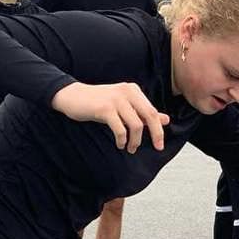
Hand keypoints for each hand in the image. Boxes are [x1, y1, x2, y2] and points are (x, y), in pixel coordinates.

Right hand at [51, 81, 169, 153]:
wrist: (72, 96)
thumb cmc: (99, 102)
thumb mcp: (124, 106)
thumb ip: (143, 112)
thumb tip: (166, 119)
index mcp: (133, 90)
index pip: (152, 111)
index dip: (159, 129)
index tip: (159, 145)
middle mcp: (127, 92)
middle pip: (150, 116)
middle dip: (156, 134)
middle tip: (156, 147)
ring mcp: (116, 99)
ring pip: (136, 125)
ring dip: (135, 140)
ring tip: (130, 148)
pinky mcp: (105, 108)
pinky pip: (120, 129)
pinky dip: (122, 139)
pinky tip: (120, 144)